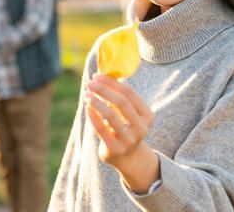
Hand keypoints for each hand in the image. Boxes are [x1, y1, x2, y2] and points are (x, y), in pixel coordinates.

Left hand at [84, 74, 159, 192]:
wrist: (129, 158)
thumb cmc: (125, 127)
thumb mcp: (128, 114)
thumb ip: (119, 97)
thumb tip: (102, 74)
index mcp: (147, 115)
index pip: (130, 93)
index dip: (112, 83)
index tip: (97, 76)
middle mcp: (141, 128)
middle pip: (122, 103)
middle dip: (104, 90)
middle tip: (90, 83)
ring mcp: (129, 140)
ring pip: (111, 116)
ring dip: (96, 102)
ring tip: (86, 94)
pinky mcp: (116, 149)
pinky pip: (102, 130)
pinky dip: (93, 117)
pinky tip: (87, 108)